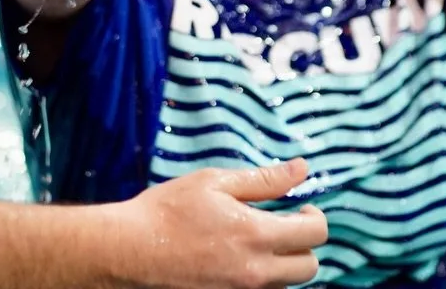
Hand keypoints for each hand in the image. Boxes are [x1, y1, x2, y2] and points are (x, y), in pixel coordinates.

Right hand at [116, 159, 326, 288]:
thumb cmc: (168, 211)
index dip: (315, 217)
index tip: (299, 208)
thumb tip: (303, 168)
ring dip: (283, 265)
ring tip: (257, 245)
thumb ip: (263, 179)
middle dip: (303, 245)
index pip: (316, 233)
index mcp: (256, 234)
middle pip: (310, 267)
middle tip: (282, 227)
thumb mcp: (214, 182)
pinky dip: (261, 280)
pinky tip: (240, 262)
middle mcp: (256, 271)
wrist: (128, 251)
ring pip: (287, 285)